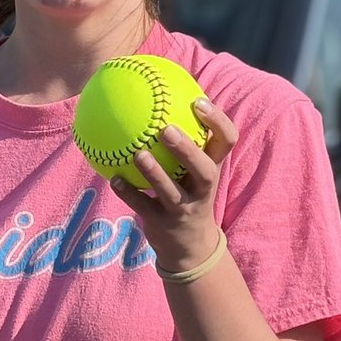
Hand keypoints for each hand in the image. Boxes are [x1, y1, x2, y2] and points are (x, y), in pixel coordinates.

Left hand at [110, 97, 237, 272]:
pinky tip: (114, 179)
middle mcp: (203, 188)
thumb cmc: (188, 193)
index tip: (198, 101)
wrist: (190, 247)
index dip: (217, 121)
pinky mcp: (163, 224)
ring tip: (138, 153)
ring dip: (155, 172)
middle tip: (167, 129)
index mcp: (212, 167)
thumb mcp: (194, 169)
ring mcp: (184, 209)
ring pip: (171, 191)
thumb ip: (185, 138)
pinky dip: (129, 193)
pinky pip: (143, 207)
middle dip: (187, 150)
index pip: (227, 141)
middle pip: (204, 169)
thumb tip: (162, 93)